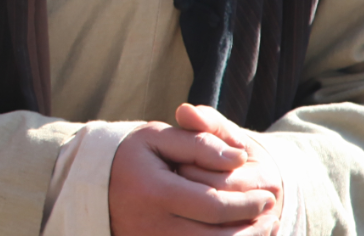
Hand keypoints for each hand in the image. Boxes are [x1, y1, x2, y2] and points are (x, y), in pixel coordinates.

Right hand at [108, 104, 279, 235]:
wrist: (93, 186)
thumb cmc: (132, 156)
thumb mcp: (158, 136)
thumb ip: (199, 142)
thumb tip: (239, 158)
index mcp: (155, 193)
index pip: (215, 205)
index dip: (247, 203)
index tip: (268, 193)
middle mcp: (154, 226)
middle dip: (253, 228)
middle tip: (271, 213)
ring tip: (264, 227)